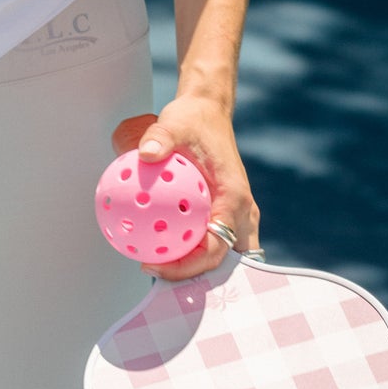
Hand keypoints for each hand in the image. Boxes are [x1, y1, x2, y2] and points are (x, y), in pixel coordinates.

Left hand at [111, 104, 259, 279]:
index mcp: (235, 199)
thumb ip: (160, 138)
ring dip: (197, 265)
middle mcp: (242, 212)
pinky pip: (214, 239)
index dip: (188, 265)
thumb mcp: (173, 123)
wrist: (208, 112)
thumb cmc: (193, 120)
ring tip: (157, 266)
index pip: (216, 246)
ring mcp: (238, 214)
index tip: (154, 264)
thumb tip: (145, 154)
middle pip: (224, 261)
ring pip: (224, 255)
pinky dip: (195, 249)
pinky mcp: (228, 212)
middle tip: (154, 273)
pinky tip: (162, 247)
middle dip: (194, 276)